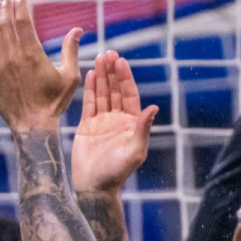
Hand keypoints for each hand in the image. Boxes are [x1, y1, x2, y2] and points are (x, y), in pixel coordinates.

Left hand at [0, 0, 81, 131]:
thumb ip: (71, 51)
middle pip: (5, 25)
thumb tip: (77, 30)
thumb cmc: (54, 102)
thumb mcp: (69, 77)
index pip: (23, 22)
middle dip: (5, 9)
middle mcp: (13, 57)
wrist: (32, 125)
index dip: (21, 7)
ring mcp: (0, 67)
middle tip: (5, 0)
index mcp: (33, 54)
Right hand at [71, 50, 158, 193]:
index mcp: (131, 123)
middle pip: (116, 90)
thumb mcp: (134, 151)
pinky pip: (89, 103)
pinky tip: (90, 74)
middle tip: (109, 53)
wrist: (95, 187)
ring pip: (102, 94)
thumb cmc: (117, 172)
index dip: (125, 77)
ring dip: (101, 76)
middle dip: (113, 72)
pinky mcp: (87, 126)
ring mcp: (102, 122)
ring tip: (99, 57)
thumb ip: (143, 128)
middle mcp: (117, 120)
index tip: (121, 61)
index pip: (129, 95)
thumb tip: (153, 107)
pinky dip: (90, 89)